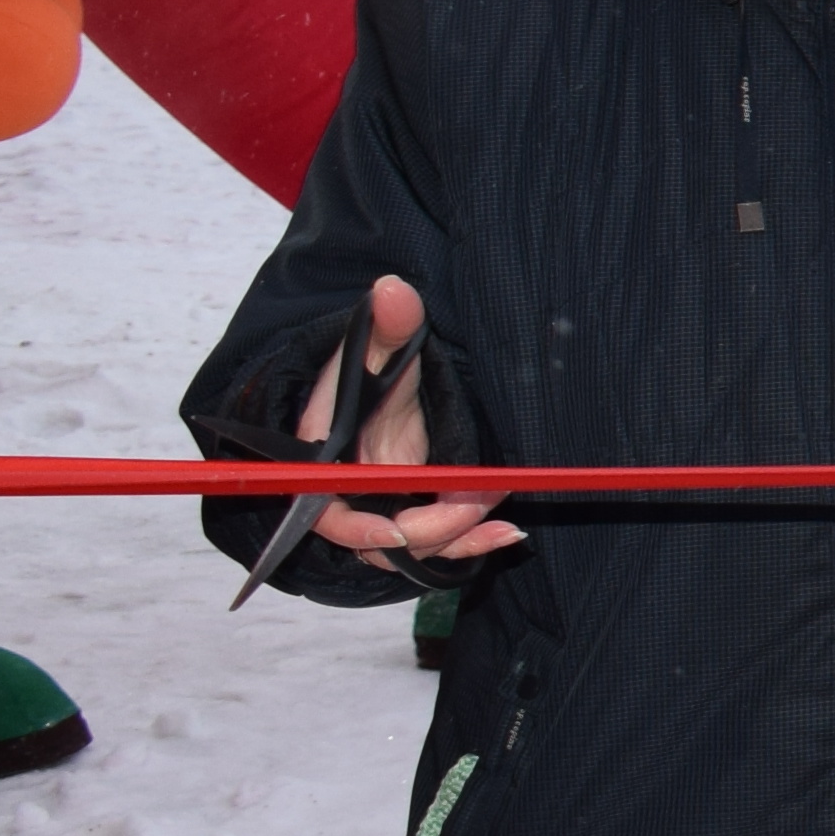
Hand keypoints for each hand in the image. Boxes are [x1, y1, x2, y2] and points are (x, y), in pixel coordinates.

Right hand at [300, 275, 523, 565]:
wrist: (382, 388)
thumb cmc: (367, 371)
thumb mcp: (377, 346)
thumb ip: (386, 325)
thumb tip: (392, 288)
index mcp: (323, 461)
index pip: (327, 512)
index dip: (357, 527)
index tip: (396, 529)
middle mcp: (349, 494)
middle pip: (381, 538)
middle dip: (430, 530)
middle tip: (477, 504)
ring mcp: (383, 509)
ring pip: (416, 547)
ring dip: (461, 537)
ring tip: (505, 520)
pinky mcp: (414, 515)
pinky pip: (440, 542)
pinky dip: (473, 541)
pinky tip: (511, 532)